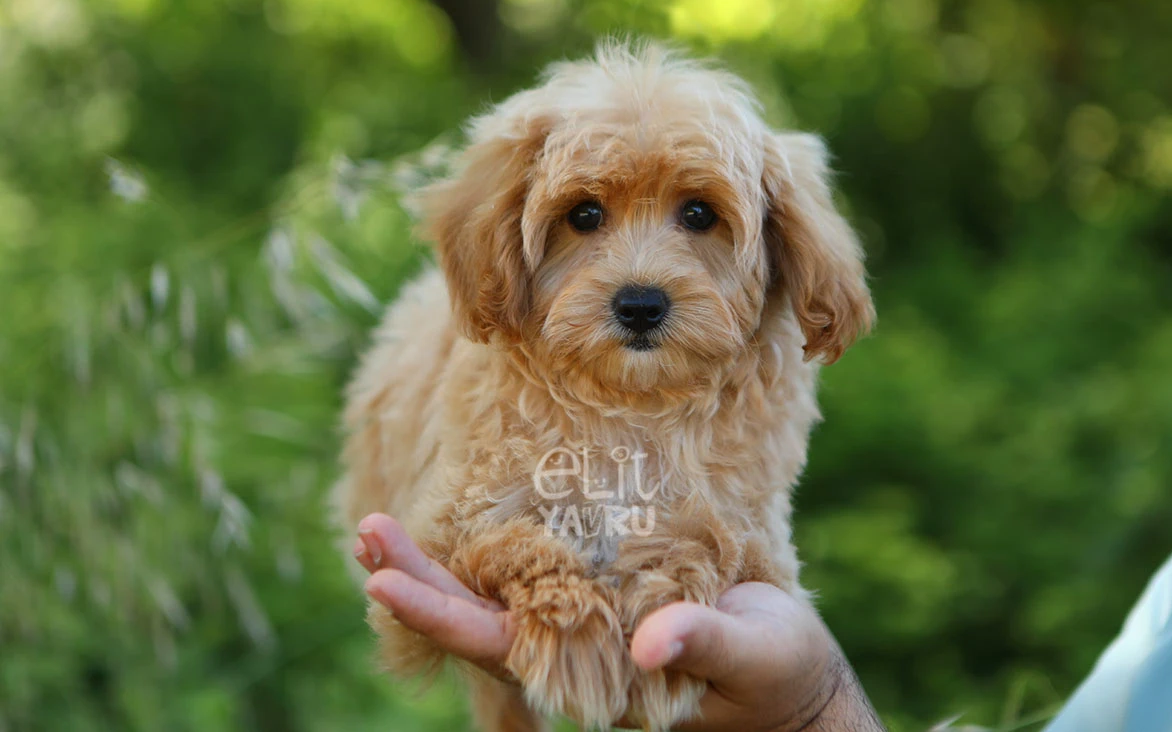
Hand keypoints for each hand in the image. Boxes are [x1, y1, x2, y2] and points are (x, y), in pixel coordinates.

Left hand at [355, 513, 883, 730]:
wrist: (782, 675)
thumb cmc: (770, 673)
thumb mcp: (749, 656)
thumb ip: (702, 645)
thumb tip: (650, 644)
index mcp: (585, 671)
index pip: (493, 644)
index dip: (436, 614)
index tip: (382, 582)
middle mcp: (565, 646)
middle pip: (470, 616)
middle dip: (412, 580)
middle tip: (365, 531)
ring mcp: (573, 618)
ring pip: (485, 595)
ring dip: (431, 562)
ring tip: (376, 526)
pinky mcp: (593, 590)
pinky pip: (522, 570)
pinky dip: (480, 546)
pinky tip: (455, 519)